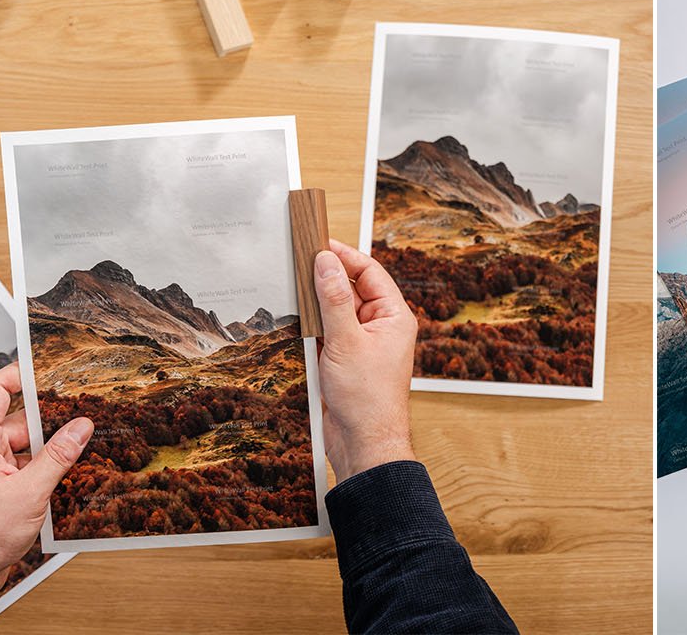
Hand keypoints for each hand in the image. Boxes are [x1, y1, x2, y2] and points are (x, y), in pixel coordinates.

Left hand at [0, 365, 92, 595]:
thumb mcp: (30, 492)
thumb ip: (58, 456)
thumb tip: (82, 425)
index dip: (21, 374)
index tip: (50, 369)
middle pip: (18, 421)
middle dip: (49, 425)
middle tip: (82, 422)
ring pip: (22, 448)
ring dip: (46, 454)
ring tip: (77, 457)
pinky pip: (20, 469)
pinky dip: (39, 473)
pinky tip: (61, 482)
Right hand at [313, 238, 418, 481]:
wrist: (363, 443)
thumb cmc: (367, 398)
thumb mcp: (346, 341)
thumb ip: (334, 299)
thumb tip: (325, 262)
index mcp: (394, 316)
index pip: (370, 272)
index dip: (344, 255)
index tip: (318, 243)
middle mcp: (381, 326)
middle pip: (352, 288)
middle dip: (326, 277)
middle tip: (298, 262)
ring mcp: (362, 343)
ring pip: (337, 310)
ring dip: (317, 301)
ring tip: (292, 287)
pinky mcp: (345, 359)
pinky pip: (328, 331)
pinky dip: (313, 324)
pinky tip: (294, 318)